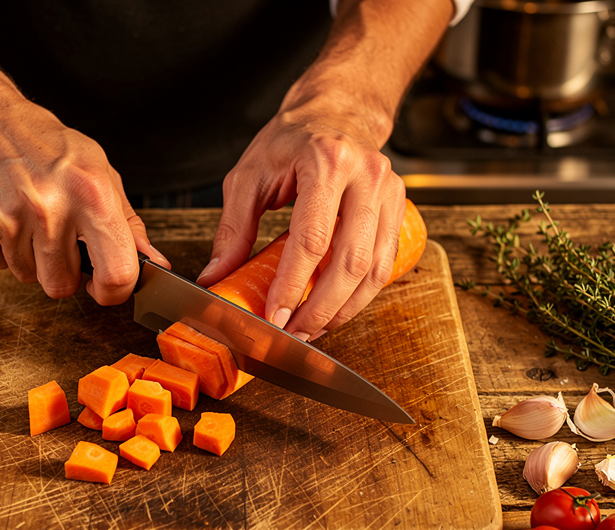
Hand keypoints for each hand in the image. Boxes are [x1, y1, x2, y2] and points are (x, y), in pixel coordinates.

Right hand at [0, 93, 168, 304]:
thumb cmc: (43, 144)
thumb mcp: (98, 171)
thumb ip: (127, 223)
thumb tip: (154, 262)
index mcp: (91, 193)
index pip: (117, 273)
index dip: (113, 291)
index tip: (105, 286)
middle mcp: (50, 206)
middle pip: (63, 286)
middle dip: (63, 272)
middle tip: (56, 237)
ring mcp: (8, 218)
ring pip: (29, 278)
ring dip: (30, 259)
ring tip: (26, 217)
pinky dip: (1, 249)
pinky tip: (3, 215)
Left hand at [198, 94, 404, 340]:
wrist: (337, 110)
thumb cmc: (291, 140)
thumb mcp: (249, 176)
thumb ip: (233, 229)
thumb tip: (215, 276)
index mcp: (327, 163)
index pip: (312, 240)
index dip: (293, 285)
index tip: (273, 316)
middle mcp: (367, 176)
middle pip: (350, 262)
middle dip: (321, 308)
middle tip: (294, 334)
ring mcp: (391, 192)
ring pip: (374, 270)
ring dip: (344, 309)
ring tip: (313, 329)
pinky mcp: (399, 208)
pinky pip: (385, 264)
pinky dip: (360, 295)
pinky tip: (335, 309)